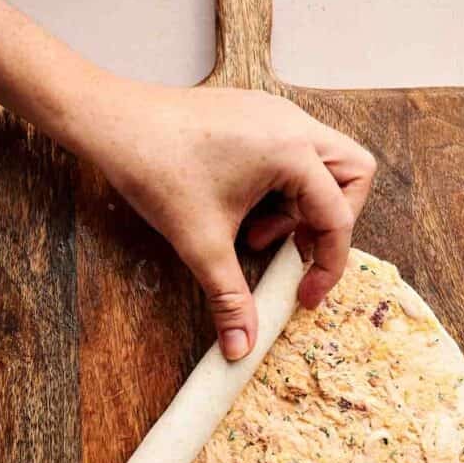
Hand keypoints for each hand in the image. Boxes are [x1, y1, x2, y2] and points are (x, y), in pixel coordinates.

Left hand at [72, 82, 376, 359]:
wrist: (111, 122)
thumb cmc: (155, 166)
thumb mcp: (200, 244)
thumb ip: (229, 299)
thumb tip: (242, 347)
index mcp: (290, 150)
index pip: (338, 215)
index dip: (328, 265)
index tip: (304, 296)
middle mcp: (292, 124)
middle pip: (352, 176)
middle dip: (332, 223)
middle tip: (297, 253)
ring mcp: (275, 115)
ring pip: (324, 165)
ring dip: (301, 209)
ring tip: (256, 235)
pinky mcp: (257, 117)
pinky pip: (293, 156)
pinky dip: (282, 190)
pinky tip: (244, 213)